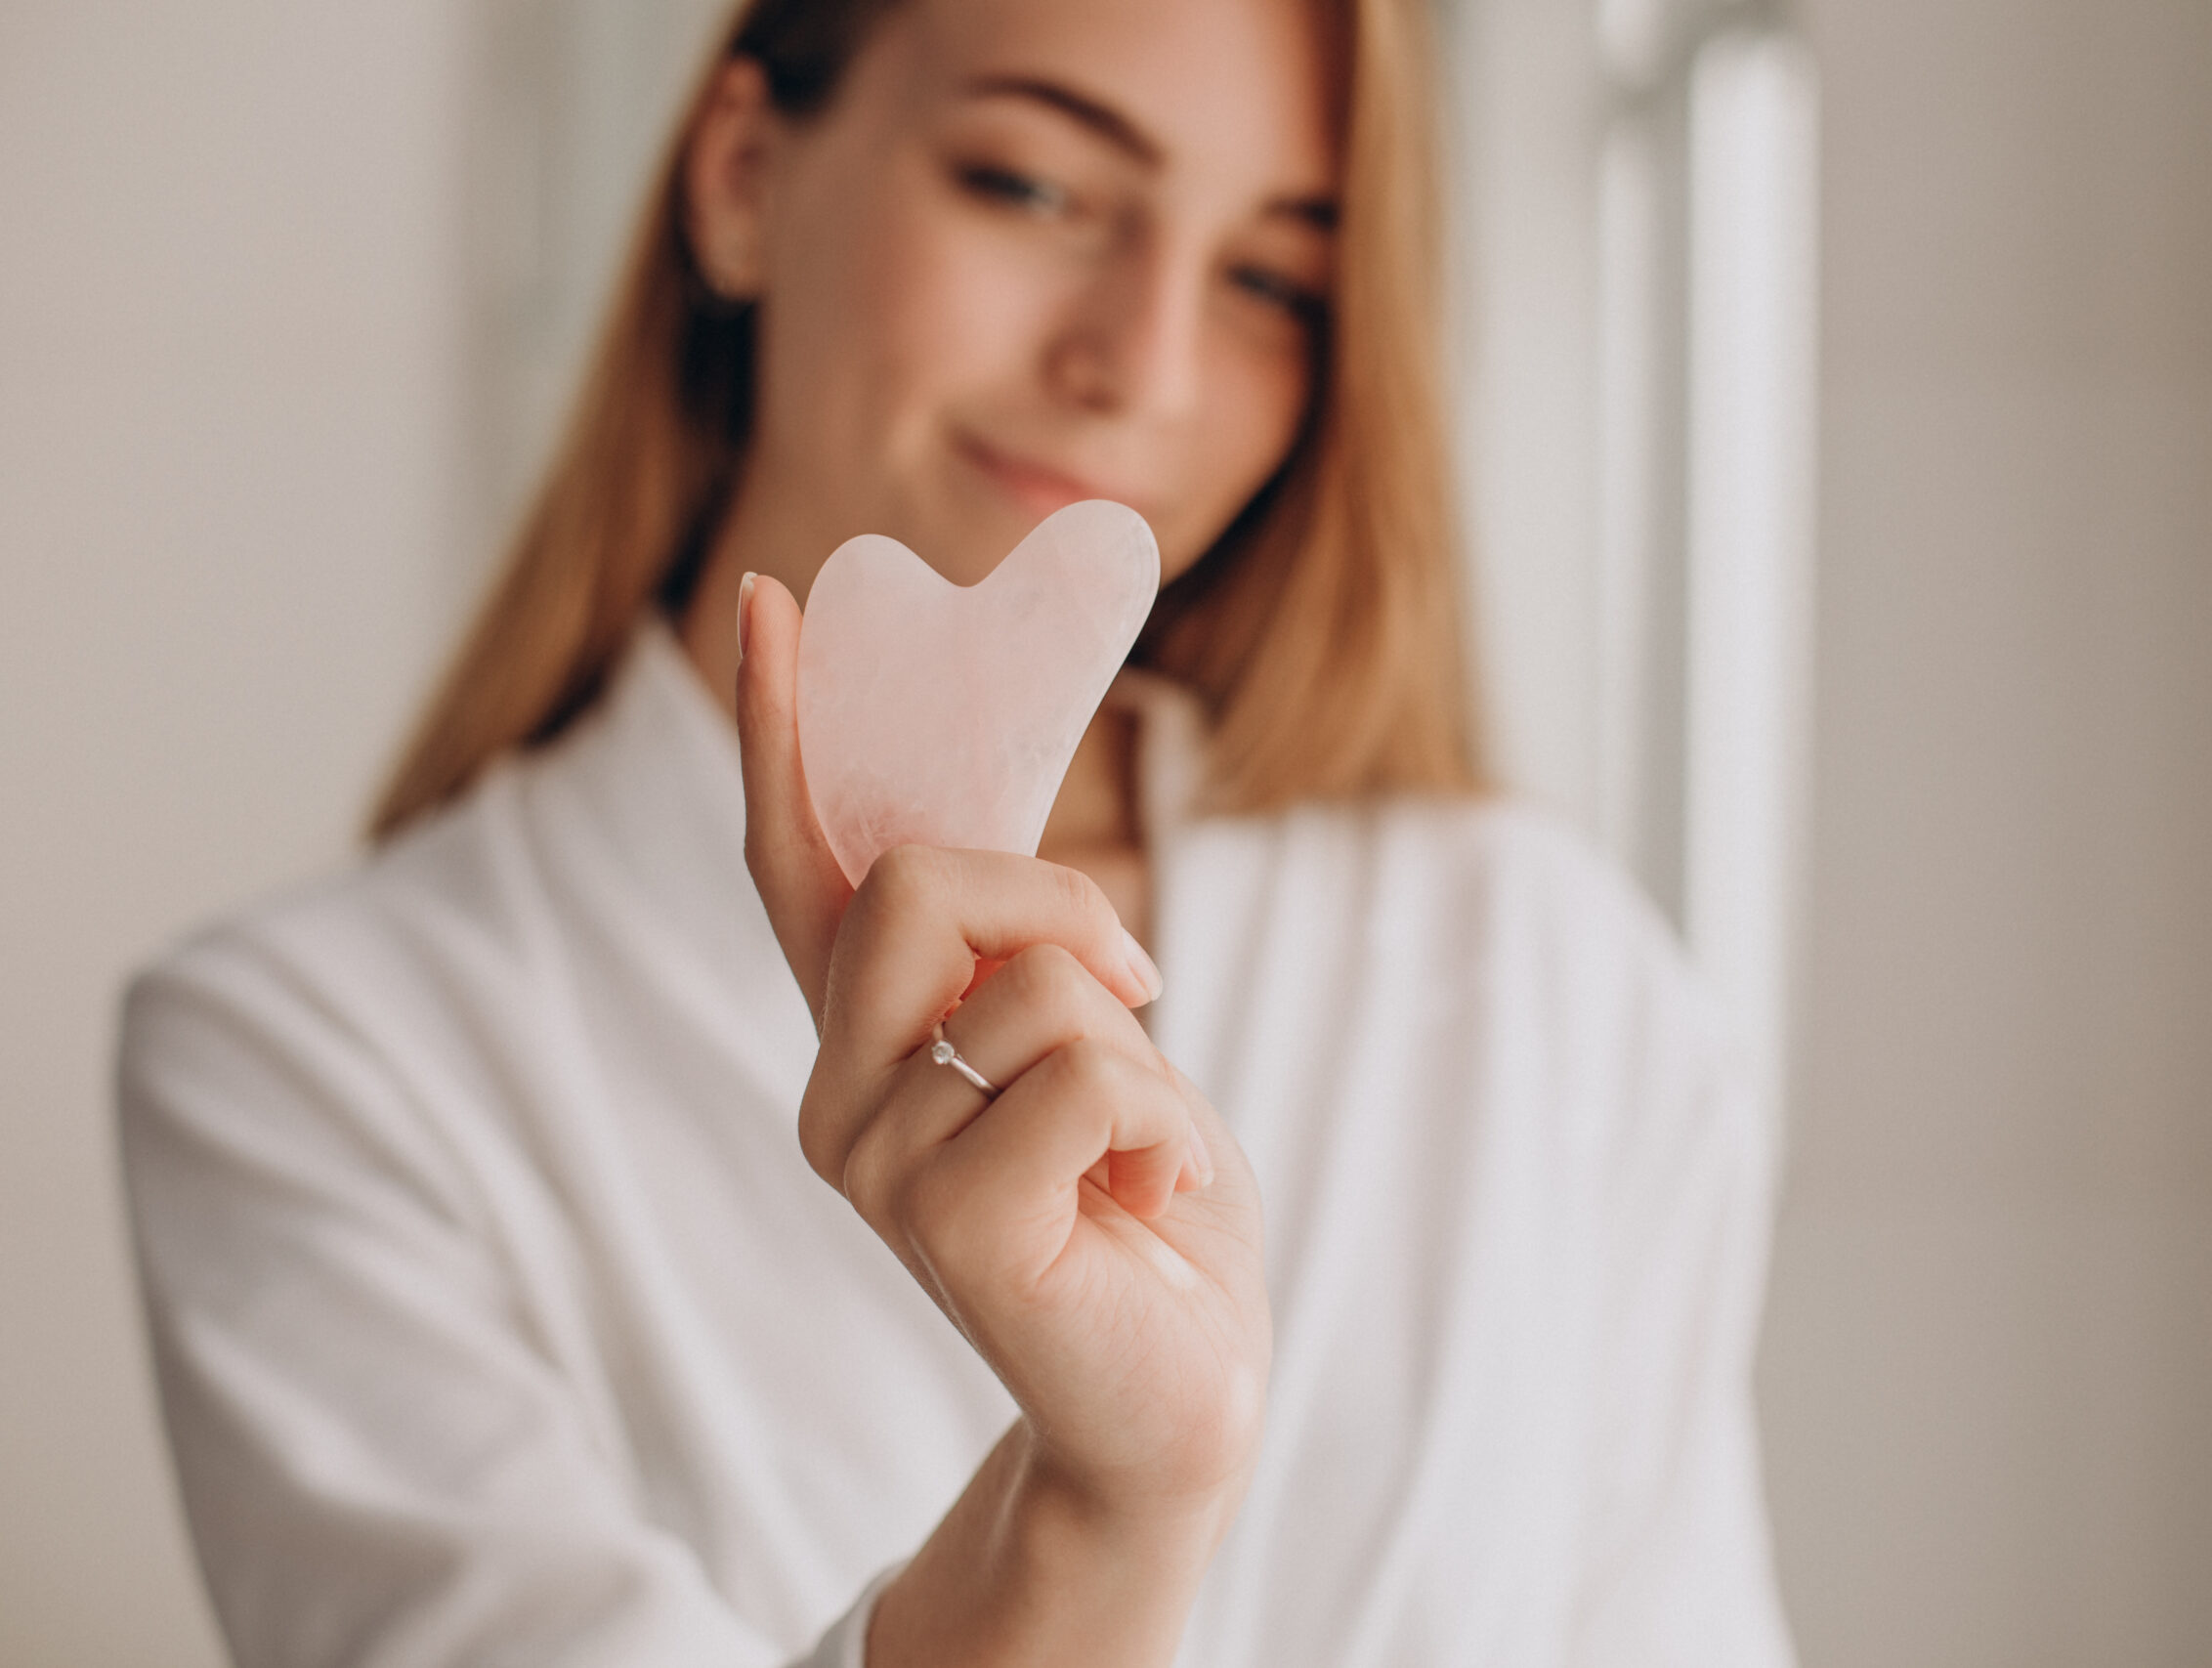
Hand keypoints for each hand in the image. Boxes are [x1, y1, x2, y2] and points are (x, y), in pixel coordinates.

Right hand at [735, 571, 1270, 1520]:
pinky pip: (1089, 1077)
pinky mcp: (954, 1226)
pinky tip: (1153, 1202)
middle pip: (918, 882)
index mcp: (870, 1041)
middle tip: (1138, 987)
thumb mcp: (1090, 1048)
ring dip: (1140, 1052)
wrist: (1178, 1399)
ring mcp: (880, 1166)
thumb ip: (1022, 963)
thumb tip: (1011, 878)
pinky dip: (1167, 1126)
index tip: (774, 603)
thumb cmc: (1138, 1215)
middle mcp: (840, 1095)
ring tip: (1140, 1152)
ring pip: (1031, 984)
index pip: (802, 868)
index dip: (784, 733)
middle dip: (1060, 902)